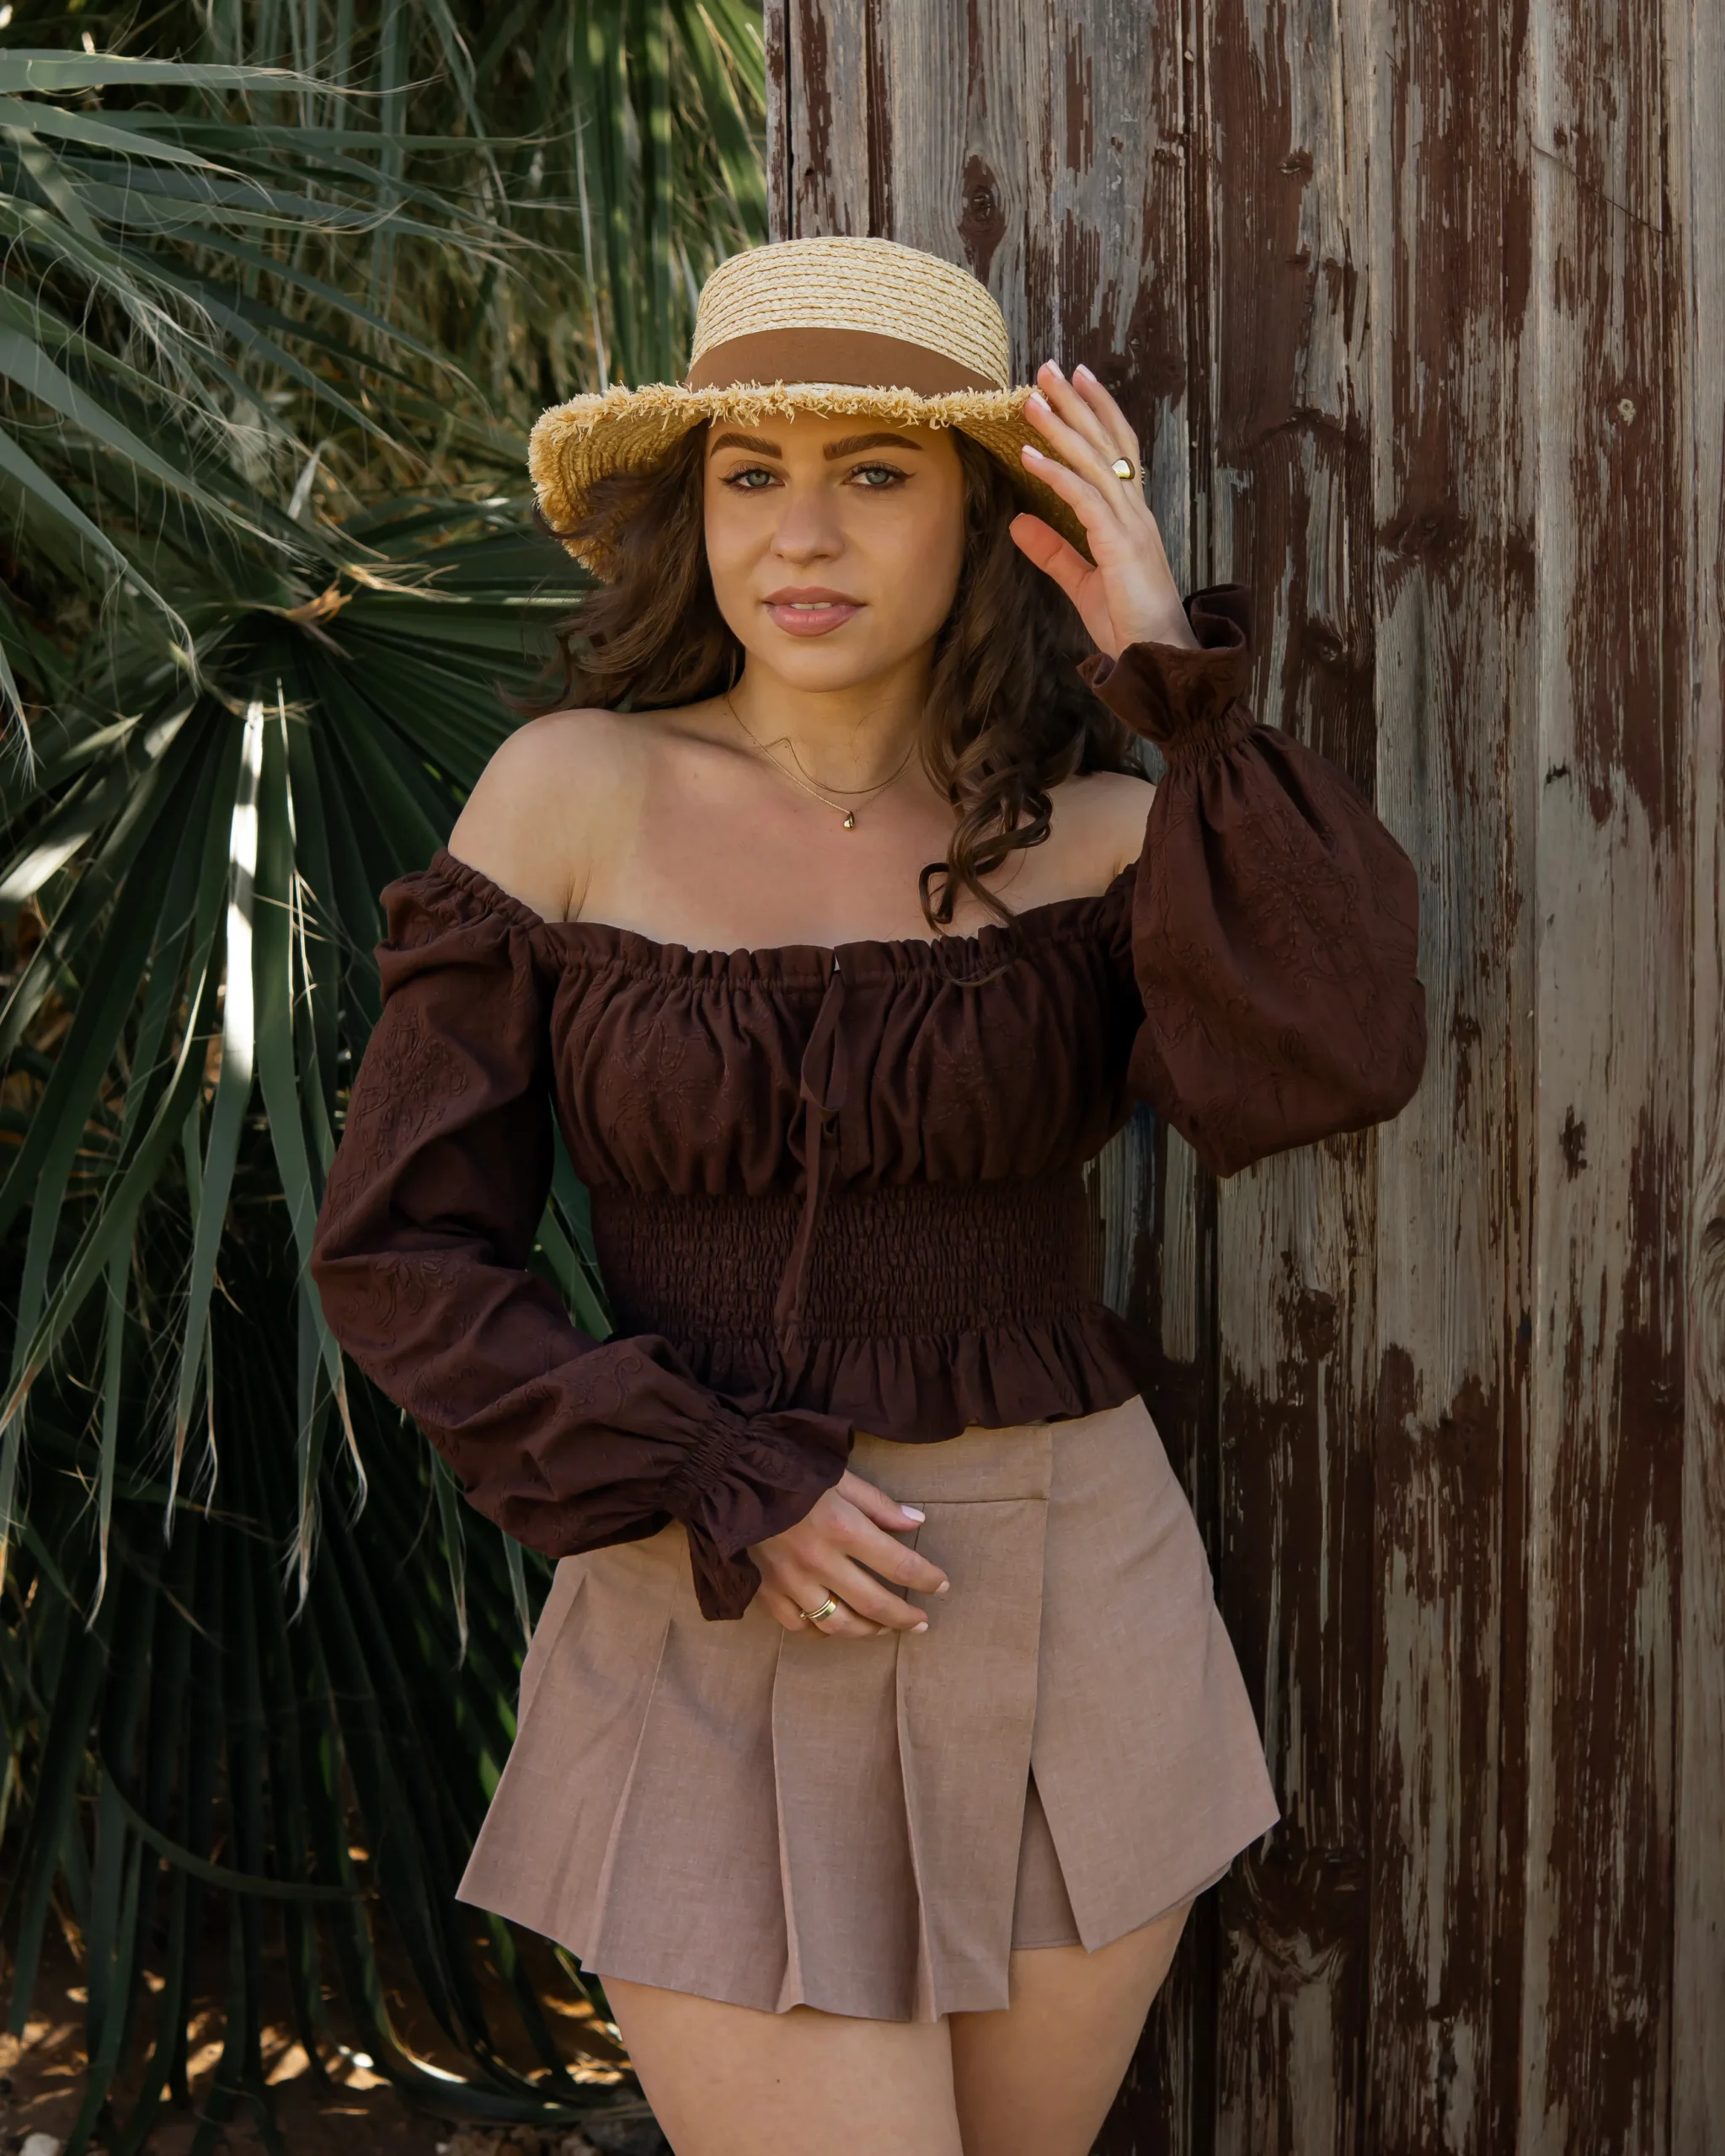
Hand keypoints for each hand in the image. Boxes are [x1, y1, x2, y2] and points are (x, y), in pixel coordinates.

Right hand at [751, 1469, 948, 1639]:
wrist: (726, 1475)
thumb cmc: (788, 1469)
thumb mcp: (838, 1476)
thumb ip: (879, 1504)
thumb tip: (917, 1522)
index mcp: (843, 1528)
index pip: (898, 1564)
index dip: (926, 1578)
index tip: (941, 1585)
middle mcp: (819, 1561)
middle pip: (874, 1604)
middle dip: (905, 1617)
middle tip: (922, 1623)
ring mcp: (791, 1581)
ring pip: (839, 1624)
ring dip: (869, 1631)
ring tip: (885, 1629)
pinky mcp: (766, 1591)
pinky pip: (800, 1626)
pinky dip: (823, 1632)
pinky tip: (837, 1626)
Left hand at [1010, 359, 1198, 658]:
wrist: (1159, 660)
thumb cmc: (1130, 627)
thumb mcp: (1082, 583)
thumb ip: (1053, 551)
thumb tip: (1018, 522)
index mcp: (1131, 519)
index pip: (1116, 453)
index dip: (1097, 414)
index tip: (1075, 382)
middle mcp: (1135, 513)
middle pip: (1106, 443)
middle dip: (1077, 403)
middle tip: (1049, 367)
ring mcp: (1131, 526)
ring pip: (1095, 461)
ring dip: (1061, 426)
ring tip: (1032, 398)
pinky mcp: (1120, 545)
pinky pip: (1084, 498)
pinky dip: (1056, 473)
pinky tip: (1030, 454)